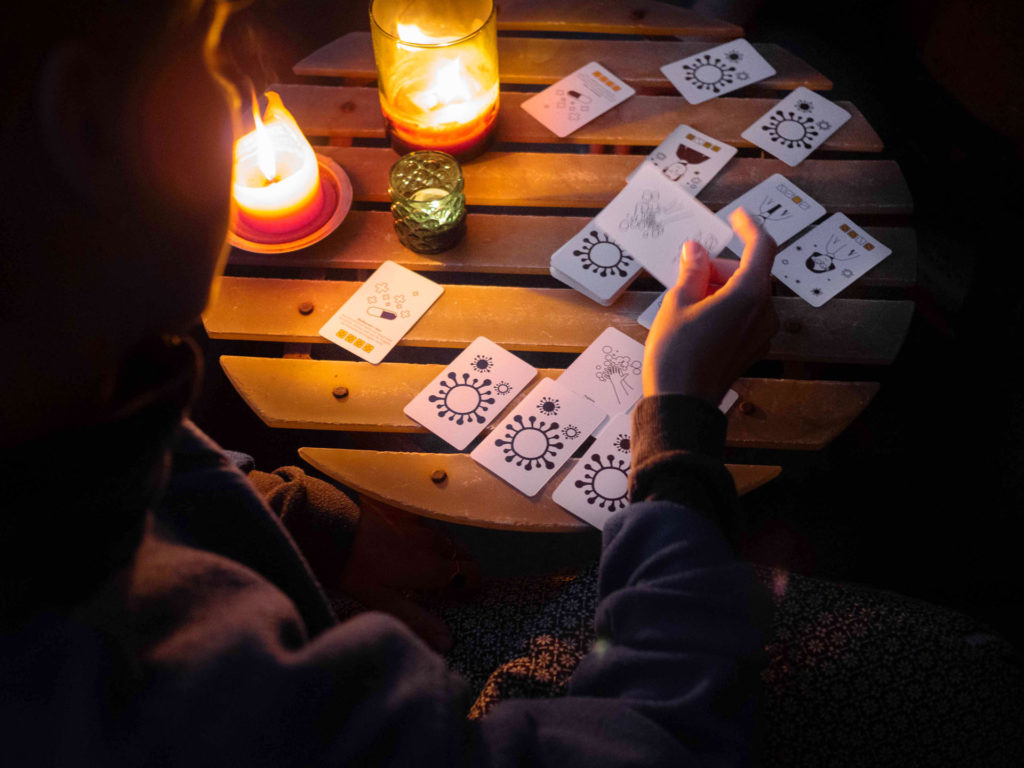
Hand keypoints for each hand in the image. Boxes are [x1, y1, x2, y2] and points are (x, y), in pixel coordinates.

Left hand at [339, 498, 478, 652]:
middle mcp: (433, 543)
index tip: (473, 595)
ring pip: (447, 539)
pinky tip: (421, 541)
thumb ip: (417, 620)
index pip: (469, 574)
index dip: (474, 585)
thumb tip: (448, 642)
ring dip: (451, 553)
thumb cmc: (355, 568)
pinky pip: (429, 524)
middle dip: (466, 569)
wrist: (331, 525)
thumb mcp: (383, 601)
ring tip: (444, 566)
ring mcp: (419, 524)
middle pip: (461, 555)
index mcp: (432, 568)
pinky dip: (433, 537)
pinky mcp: (404, 511)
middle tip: (460, 584)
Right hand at [642, 208, 778, 403]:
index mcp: (748, 294)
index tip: (735, 217)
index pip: (761, 247)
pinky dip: (727, 306)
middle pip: (751, 272)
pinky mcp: (754, 348)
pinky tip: (699, 315)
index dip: (749, 227)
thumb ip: (691, 271)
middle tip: (690, 271)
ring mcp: (762, 333)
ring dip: (723, 286)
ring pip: (748, 294)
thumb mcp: (677, 303)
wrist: (682, 403)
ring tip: (690, 297)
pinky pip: (747, 315)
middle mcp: (764, 312)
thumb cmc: (677, 352)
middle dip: (722, 266)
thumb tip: (695, 249)